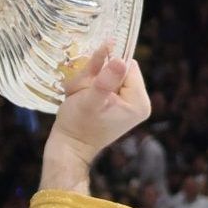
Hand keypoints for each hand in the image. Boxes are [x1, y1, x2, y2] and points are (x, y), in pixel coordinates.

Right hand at [46, 46, 151, 167]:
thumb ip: (105, 81)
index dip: (107, 66)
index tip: (90, 79)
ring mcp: (128, 104)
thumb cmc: (77, 126)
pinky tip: (82, 97)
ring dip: (89, 80)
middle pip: (119, 69)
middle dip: (96, 75)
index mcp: (139, 101)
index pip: (128, 66)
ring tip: (79, 95)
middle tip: (81, 91)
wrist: (69, 147)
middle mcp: (138, 102)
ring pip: (108, 74)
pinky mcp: (118, 105)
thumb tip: (119, 60)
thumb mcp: (89, 101)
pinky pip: (105, 83)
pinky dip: (90, 85)